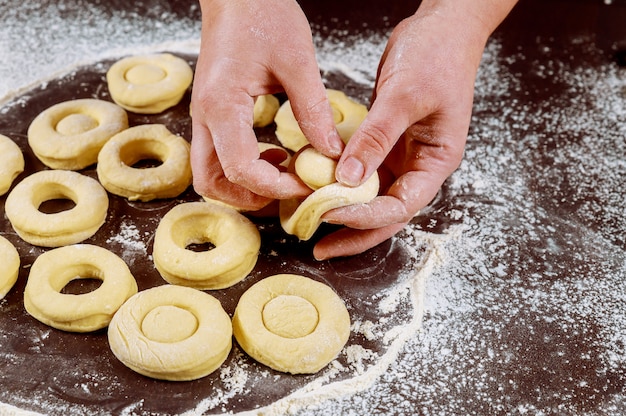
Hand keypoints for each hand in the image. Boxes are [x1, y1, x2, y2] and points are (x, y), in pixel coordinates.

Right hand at [191, 0, 343, 210]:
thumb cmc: (262, 14)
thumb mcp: (298, 62)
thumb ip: (313, 111)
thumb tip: (330, 152)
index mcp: (222, 105)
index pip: (240, 168)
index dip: (275, 186)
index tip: (306, 184)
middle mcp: (204, 116)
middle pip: (211, 182)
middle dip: (250, 197)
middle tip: (289, 190)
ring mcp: (204, 116)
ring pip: (210, 172)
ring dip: (244, 185)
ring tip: (285, 173)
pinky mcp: (212, 113)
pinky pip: (219, 154)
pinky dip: (245, 166)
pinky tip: (277, 154)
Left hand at [314, 0, 516, 259]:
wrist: (441, 28)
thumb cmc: (437, 56)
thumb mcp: (405, 96)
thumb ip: (377, 137)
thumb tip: (347, 178)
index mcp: (436, 161)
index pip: (401, 205)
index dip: (366, 216)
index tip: (330, 213)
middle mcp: (419, 165)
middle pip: (387, 213)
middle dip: (355, 232)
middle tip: (320, 248)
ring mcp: (401, 155)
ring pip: (371, 196)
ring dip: (344, 210)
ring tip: (312, 223)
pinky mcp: (384, 142)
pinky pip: (361, 171)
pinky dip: (341, 181)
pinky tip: (318, 188)